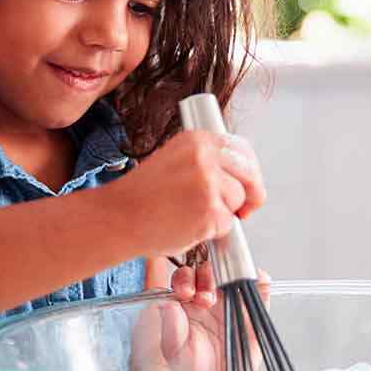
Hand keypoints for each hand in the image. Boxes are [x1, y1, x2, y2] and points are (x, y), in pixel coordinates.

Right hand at [113, 130, 265, 259]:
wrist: (117, 218)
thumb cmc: (142, 197)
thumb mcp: (174, 161)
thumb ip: (205, 161)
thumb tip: (238, 174)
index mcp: (197, 140)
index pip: (241, 149)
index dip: (250, 171)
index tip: (248, 184)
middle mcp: (205, 157)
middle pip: (250, 174)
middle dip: (252, 194)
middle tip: (244, 209)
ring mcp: (208, 183)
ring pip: (239, 201)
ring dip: (224, 214)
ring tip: (194, 215)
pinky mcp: (209, 211)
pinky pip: (227, 224)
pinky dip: (213, 231)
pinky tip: (189, 226)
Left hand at [129, 258, 271, 370]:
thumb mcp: (174, 351)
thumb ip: (171, 327)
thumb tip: (167, 304)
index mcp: (186, 303)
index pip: (185, 278)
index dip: (185, 279)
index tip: (185, 291)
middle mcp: (208, 299)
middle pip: (208, 271)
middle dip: (204, 277)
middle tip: (202, 296)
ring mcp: (231, 303)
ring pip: (232, 276)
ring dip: (228, 277)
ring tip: (222, 293)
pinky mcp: (252, 313)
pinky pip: (260, 291)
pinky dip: (261, 283)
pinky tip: (258, 280)